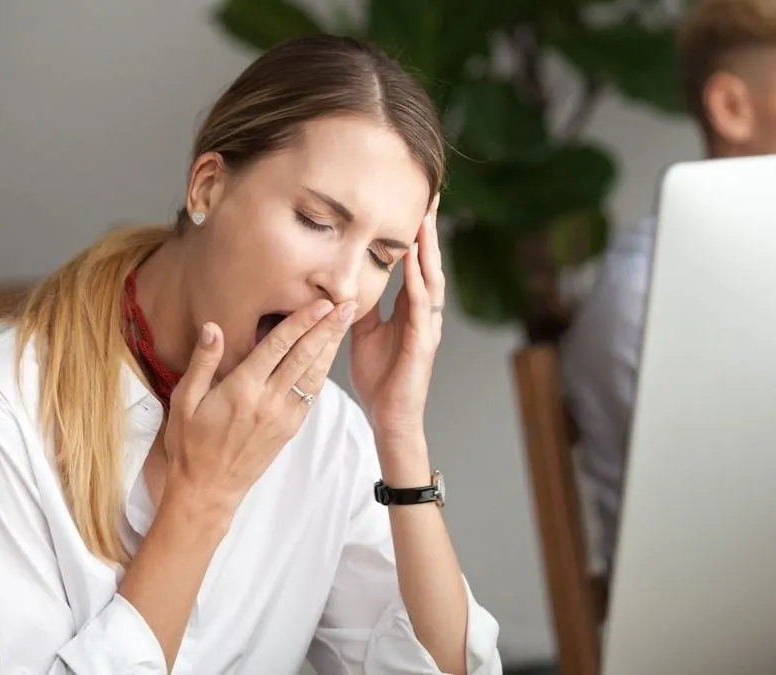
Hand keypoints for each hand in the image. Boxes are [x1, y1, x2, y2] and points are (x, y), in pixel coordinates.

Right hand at [160, 298, 355, 516]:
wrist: (208, 489)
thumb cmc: (190, 444)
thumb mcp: (184, 400)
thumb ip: (203, 362)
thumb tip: (213, 327)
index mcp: (242, 389)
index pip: (279, 346)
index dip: (302, 322)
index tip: (321, 303)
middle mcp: (268, 401)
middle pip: (305, 356)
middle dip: (328, 328)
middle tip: (348, 304)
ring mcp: (283, 416)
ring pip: (314, 375)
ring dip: (331, 347)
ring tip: (346, 323)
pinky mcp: (290, 429)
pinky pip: (311, 395)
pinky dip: (323, 372)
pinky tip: (330, 356)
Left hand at [350, 194, 443, 441]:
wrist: (389, 418)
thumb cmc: (379, 378)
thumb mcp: (362, 332)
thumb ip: (359, 305)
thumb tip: (344, 280)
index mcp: (410, 309)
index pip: (415, 263)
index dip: (416, 233)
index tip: (415, 201)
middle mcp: (424, 313)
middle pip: (430, 263)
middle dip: (429, 230)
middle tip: (431, 195)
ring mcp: (427, 327)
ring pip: (431, 280)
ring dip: (428, 250)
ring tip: (426, 220)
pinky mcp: (423, 344)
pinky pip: (421, 309)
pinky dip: (419, 284)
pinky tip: (416, 265)